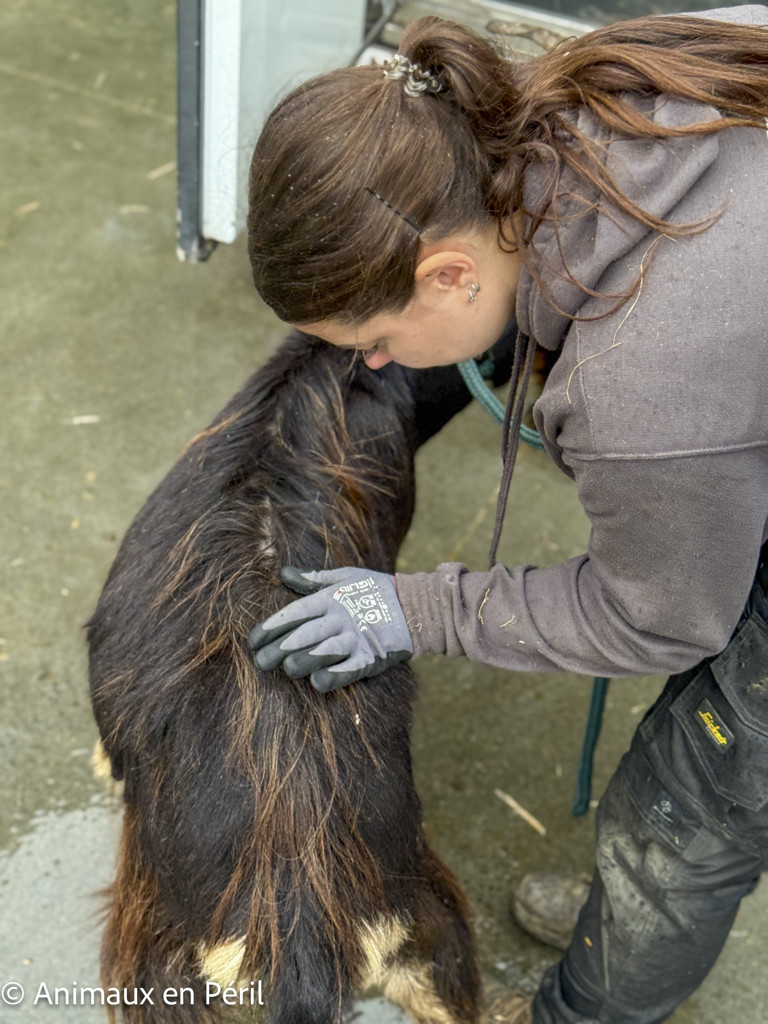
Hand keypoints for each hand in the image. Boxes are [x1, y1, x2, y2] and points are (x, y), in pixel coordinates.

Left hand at [249, 567, 412, 691]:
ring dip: (301, 661)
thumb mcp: (345, 577)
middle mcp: (341, 617)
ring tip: (286, 669)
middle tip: (259, 662)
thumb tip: (284, 573)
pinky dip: (332, 676)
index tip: (253, 640)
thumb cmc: (375, 590)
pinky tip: (315, 683)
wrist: (417, 607)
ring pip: (322, 651)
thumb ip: (313, 579)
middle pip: (303, 634)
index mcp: (332, 597)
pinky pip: (349, 670)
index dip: (272, 626)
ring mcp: (357, 638)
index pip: (295, 612)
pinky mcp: (372, 657)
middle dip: (278, 649)